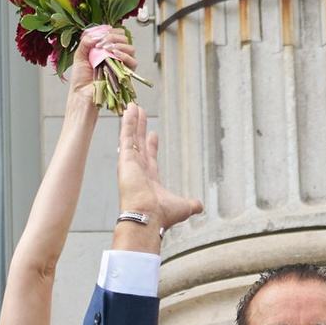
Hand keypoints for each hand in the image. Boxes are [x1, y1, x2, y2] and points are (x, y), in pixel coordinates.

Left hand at [68, 25, 136, 114]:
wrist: (82, 94)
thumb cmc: (81, 78)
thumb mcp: (79, 56)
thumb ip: (85, 43)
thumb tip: (96, 35)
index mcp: (106, 49)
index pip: (116, 34)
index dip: (111, 31)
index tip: (101, 35)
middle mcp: (116, 55)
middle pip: (124, 39)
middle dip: (113, 37)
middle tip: (102, 43)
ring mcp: (122, 64)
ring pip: (130, 48)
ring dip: (120, 45)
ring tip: (108, 49)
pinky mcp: (126, 74)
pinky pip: (133, 62)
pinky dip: (125, 56)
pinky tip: (116, 55)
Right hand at [115, 104, 202, 234]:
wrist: (148, 218)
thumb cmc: (162, 216)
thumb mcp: (182, 207)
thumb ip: (191, 204)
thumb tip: (200, 206)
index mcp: (149, 179)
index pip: (150, 157)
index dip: (151, 145)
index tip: (153, 133)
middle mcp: (138, 170)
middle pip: (139, 143)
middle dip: (140, 128)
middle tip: (139, 113)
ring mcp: (130, 163)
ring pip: (131, 137)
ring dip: (132, 121)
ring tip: (133, 106)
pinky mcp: (125, 159)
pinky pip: (126, 136)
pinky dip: (127, 123)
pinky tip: (128, 110)